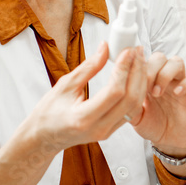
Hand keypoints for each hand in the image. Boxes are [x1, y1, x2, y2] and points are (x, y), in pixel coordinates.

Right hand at [24, 41, 146, 153]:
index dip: (124, 69)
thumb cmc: (49, 111)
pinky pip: (131, 112)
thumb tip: (105, 47)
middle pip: (130, 99)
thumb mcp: (65, 85)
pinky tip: (136, 76)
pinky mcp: (111, 131)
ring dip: (140, 81)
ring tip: (139, 60)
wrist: (45, 137)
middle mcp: (99, 128)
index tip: (127, 51)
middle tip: (137, 51)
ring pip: (134, 106)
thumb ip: (89, 67)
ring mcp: (107, 132)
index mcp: (83, 117)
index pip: (114, 92)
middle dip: (137, 72)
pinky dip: (136, 92)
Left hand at [131, 51, 185, 156]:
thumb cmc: (152, 125)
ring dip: (165, 73)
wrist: (169, 141)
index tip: (132, 74)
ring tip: (157, 92)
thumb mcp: (135, 116)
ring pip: (177, 62)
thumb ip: (128, 102)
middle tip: (146, 86)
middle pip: (160, 57)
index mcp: (148, 79)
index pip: (144, 60)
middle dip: (151, 68)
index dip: (138, 63)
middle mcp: (164, 77)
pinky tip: (177, 93)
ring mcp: (180, 83)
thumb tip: (118, 89)